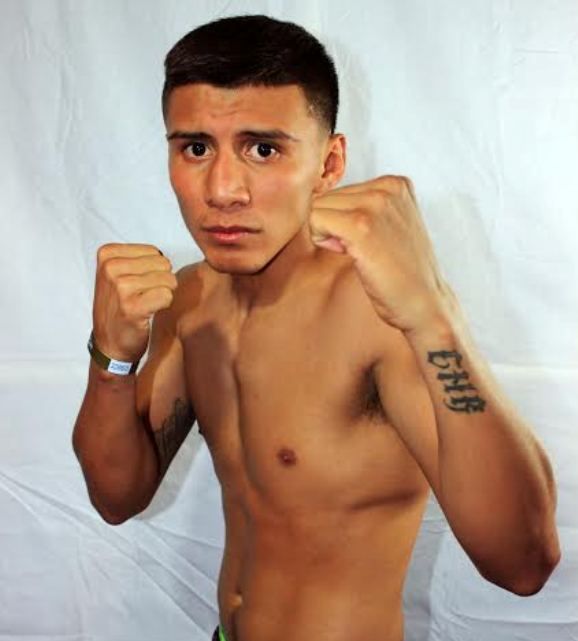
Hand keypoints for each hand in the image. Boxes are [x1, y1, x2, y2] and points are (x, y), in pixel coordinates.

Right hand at [92, 243, 177, 360]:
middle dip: (160, 281)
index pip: (154, 252)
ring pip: (168, 279)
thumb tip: (165, 257)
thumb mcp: (117, 274)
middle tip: (144, 296)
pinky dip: (164, 305)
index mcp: (107, 254)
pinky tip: (149, 312)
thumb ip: (138, 258)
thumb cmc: (118, 307)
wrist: (109, 342)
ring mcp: (120, 287)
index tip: (136, 285)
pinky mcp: (132, 307)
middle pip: (163, 264)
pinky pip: (167, 295)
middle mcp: (111, 268)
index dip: (153, 270)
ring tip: (145, 304)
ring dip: (163, 294)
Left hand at [309, 175, 450, 332]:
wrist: (424, 303)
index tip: (367, 241)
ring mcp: (375, 203)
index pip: (340, 190)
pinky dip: (320, 240)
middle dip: (332, 225)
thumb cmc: (403, 273)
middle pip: (326, 197)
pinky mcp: (360, 224)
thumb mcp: (391, 225)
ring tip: (360, 253)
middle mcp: (387, 187)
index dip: (343, 221)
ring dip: (327, 234)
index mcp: (395, 183)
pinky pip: (314, 220)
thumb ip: (364, 206)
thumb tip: (316, 201)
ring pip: (316, 207)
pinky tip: (349, 255)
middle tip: (362, 251)